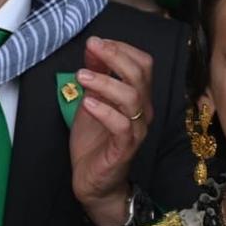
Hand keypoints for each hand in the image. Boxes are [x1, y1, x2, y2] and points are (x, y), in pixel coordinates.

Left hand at [71, 37, 153, 225]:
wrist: (94, 182)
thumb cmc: (95, 142)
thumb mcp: (91, 101)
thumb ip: (95, 77)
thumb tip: (93, 48)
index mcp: (138, 97)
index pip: (143, 63)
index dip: (122, 49)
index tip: (97, 43)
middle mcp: (143, 111)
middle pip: (140, 75)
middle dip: (115, 56)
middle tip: (92, 48)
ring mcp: (136, 130)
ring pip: (132, 97)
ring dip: (106, 82)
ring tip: (82, 77)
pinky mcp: (125, 148)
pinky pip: (122, 126)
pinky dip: (104, 111)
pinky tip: (87, 103)